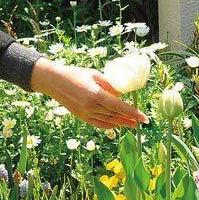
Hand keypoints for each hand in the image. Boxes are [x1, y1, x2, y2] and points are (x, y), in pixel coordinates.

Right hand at [29, 57, 148, 129]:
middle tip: (141, 121)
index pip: (118, 106)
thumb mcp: (94, 75)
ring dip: (121, 123)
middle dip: (129, 119)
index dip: (132, 113)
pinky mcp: (80, 117)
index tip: (143, 117)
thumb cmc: (75, 74)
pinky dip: (108, 125)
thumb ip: (109, 84)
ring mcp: (85, 113)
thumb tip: (122, 93)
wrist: (54, 81)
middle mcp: (90, 106)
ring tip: (132, 124)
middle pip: (114, 115)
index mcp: (95, 94)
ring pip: (107, 121)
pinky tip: (116, 124)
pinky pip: (98, 124)